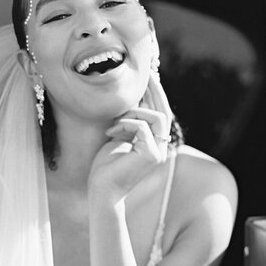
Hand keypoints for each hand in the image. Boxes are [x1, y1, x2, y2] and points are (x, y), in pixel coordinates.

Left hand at [87, 73, 172, 203]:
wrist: (101, 191)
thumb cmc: (105, 167)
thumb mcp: (118, 138)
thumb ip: (128, 122)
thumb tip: (132, 98)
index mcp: (154, 143)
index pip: (160, 113)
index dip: (156, 94)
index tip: (147, 77)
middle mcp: (161, 148)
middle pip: (164, 112)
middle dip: (155, 91)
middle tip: (146, 74)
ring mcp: (158, 153)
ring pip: (157, 117)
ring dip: (134, 112)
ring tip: (114, 122)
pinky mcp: (151, 155)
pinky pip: (142, 127)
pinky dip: (125, 124)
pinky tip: (110, 133)